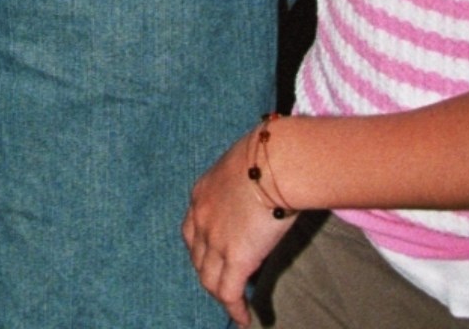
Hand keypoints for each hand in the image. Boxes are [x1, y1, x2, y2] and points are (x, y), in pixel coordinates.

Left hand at [182, 129, 294, 325]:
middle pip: (197, 257)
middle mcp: (201, 218)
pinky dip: (235, 309)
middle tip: (225, 285)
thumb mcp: (243, 167)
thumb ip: (242, 184)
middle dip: (209, 273)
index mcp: (201, 194)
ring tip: (235, 307)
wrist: (275, 162)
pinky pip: (228, 293)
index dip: (203, 247)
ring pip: (209, 280)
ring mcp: (215, 240)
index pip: (192, 229)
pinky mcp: (236, 258)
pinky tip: (245, 319)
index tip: (215, 257)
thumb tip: (259, 190)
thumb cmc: (268, 155)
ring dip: (220, 296)